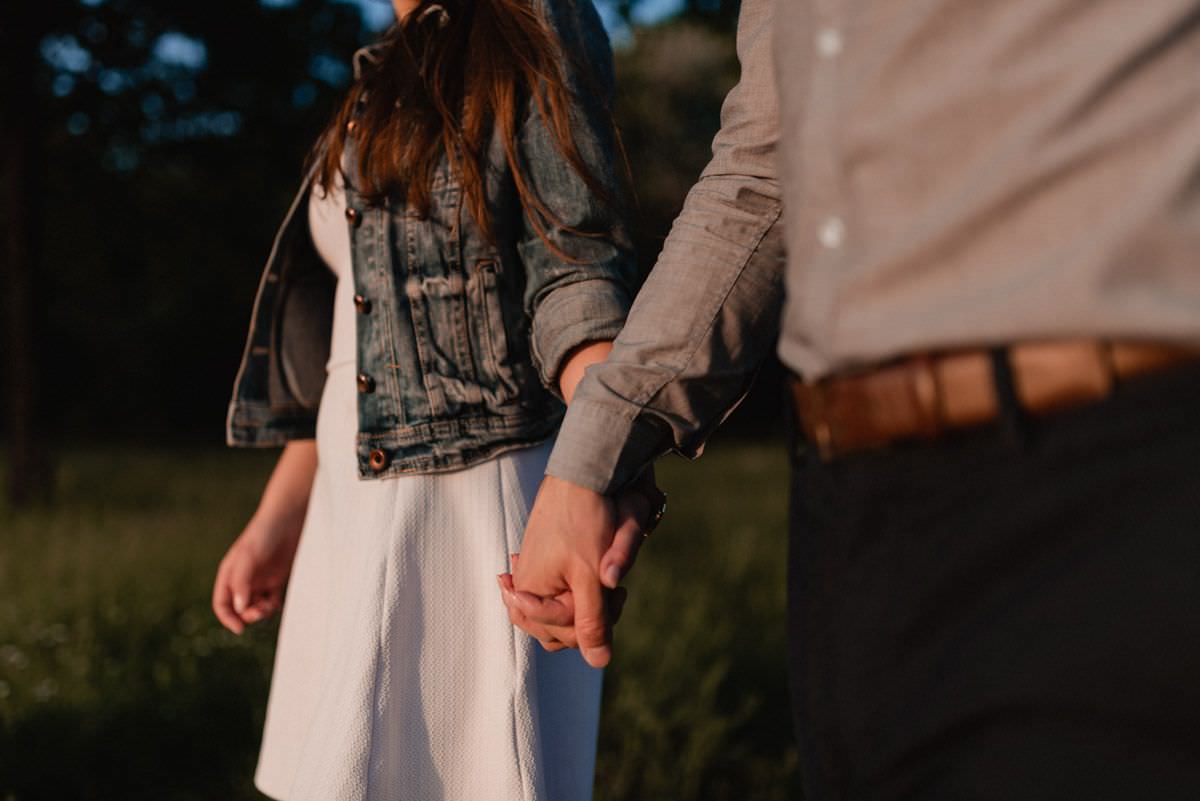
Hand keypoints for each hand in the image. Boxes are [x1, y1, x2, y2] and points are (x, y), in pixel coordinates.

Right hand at [212, 514, 302, 633]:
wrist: (287, 519)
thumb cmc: (263, 534)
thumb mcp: (248, 557)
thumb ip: (242, 582)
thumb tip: (240, 607)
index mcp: (229, 575)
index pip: (222, 604)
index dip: (228, 618)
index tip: (240, 629)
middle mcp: (243, 580)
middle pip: (240, 609)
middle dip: (248, 616)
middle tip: (261, 612)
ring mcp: (260, 580)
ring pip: (256, 607)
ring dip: (262, 612)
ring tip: (271, 606)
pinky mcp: (277, 578)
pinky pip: (272, 601)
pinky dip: (273, 607)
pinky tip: (277, 604)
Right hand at [501, 469, 662, 665]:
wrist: (580, 474)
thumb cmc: (584, 524)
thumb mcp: (591, 578)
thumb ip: (592, 621)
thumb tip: (599, 662)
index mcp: (529, 592)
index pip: (561, 635)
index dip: (591, 624)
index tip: (611, 594)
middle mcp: (525, 585)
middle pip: (557, 627)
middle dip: (588, 615)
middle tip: (613, 592)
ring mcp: (532, 572)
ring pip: (560, 610)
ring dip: (586, 603)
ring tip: (609, 584)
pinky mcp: (543, 559)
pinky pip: (558, 590)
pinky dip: (579, 588)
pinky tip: (595, 577)